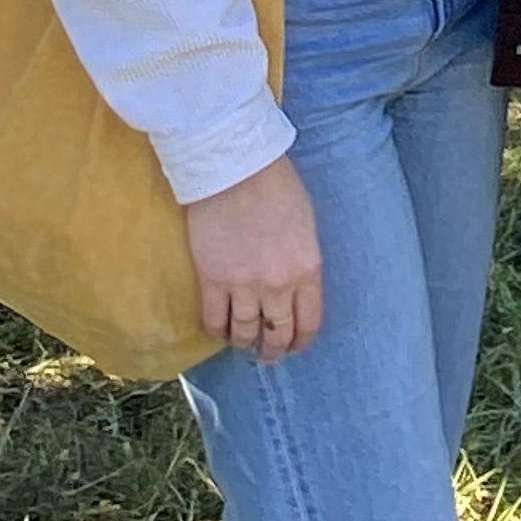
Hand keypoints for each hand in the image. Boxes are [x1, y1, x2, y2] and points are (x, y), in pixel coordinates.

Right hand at [184, 153, 322, 359]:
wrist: (235, 167)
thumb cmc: (276, 185)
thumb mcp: (306, 224)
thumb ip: (302, 260)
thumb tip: (295, 284)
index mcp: (307, 269)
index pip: (308, 323)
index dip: (301, 340)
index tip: (294, 344)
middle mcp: (278, 286)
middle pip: (277, 334)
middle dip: (273, 349)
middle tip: (268, 354)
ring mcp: (243, 285)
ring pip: (245, 333)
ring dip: (245, 344)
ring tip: (244, 345)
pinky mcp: (212, 280)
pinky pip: (214, 320)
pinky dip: (218, 331)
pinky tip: (220, 331)